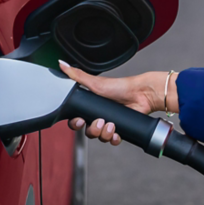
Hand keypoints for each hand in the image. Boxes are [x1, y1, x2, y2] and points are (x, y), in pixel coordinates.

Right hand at [60, 63, 177, 146]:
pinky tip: (116, 133)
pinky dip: (114, 139)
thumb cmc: (119, 86)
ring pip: (100, 137)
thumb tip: (62, 64)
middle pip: (88, 131)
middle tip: (100, 121)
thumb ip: (76, 75)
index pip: (77, 120)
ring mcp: (110, 123)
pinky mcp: (121, 129)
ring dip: (104, 134)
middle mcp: (99, 115)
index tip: (80, 120)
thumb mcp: (94, 82)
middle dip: (93, 129)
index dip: (76, 123)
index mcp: (91, 106)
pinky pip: (113, 140)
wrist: (141, 94)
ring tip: (111, 125)